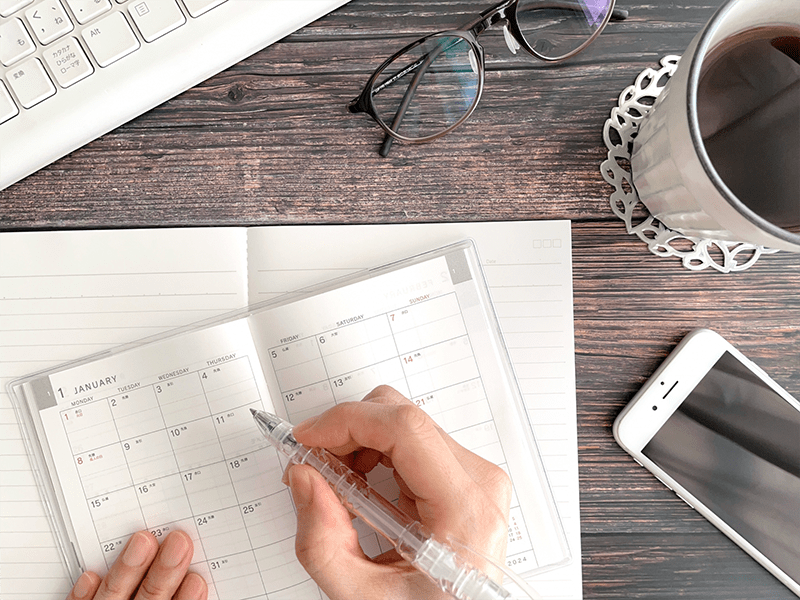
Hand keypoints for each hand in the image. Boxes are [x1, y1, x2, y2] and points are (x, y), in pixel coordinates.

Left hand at [66, 530, 206, 599]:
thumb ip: (180, 598)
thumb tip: (199, 576)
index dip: (186, 598)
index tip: (198, 579)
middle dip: (163, 572)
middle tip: (178, 541)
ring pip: (113, 599)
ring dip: (128, 571)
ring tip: (142, 540)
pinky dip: (82, 596)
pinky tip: (90, 575)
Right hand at [287, 385, 511, 599]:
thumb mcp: (365, 597)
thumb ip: (322, 542)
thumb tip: (304, 477)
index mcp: (464, 510)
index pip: (406, 430)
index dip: (349, 421)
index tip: (308, 438)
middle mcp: (478, 482)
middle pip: (403, 417)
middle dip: (347, 433)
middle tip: (315, 468)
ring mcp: (474, 475)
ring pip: (403, 424)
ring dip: (358, 444)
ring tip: (340, 488)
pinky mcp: (462, 475)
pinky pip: (410, 442)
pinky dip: (374, 455)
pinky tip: (363, 489)